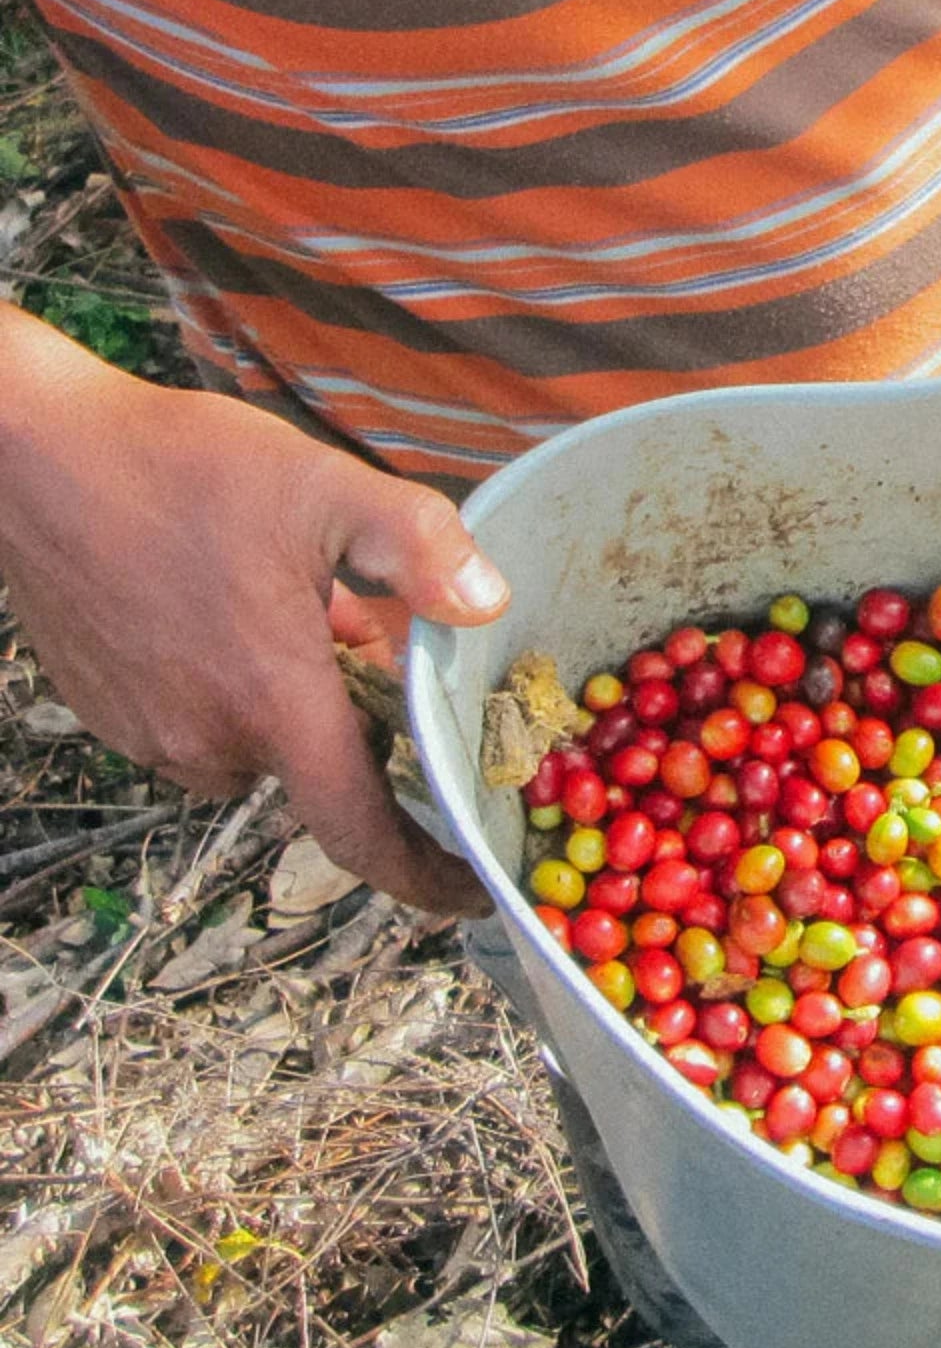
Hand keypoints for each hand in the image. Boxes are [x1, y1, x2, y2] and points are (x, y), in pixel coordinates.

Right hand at [0, 318, 508, 912]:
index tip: (473, 891)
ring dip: (302, 691)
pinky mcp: (112, 711)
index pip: (362, 834)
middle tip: (376, 632)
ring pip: (267, 736)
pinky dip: (245, 681)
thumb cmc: (176, 469)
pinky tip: (239, 604)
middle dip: (366, 715)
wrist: (30, 457)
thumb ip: (419, 546)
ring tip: (305, 600)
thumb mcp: (324, 488)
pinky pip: (209, 719)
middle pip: (324, 764)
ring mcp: (151, 732)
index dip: (425, 874)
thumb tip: (488, 603)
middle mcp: (209, 741)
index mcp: (272, 706)